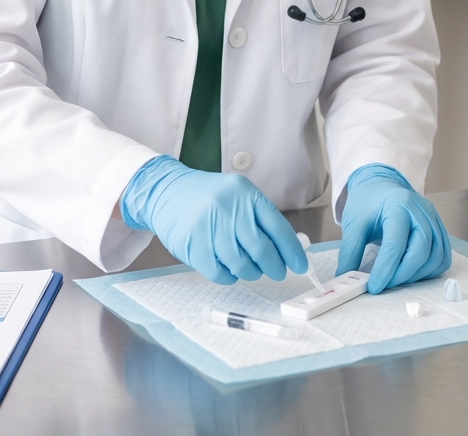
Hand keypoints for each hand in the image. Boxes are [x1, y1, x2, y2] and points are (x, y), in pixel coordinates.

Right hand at [120, 155, 308, 284]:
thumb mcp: (237, 196)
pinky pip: (219, 273)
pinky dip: (228, 277)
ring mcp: (209, 226)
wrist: (167, 191)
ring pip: (241, 264)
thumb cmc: (208, 197)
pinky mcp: (193, 244)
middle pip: (261, 249)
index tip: (301, 266)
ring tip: (250, 269)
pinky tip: (229, 270)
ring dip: (250, 272)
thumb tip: (288, 250)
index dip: (291, 250)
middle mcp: (229, 207)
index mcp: (245, 193)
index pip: (277, 226)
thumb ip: (260, 219)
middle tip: (277, 272)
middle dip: (274, 266)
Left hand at [336, 164, 450, 293]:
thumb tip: (346, 279)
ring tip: (395, 279)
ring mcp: (434, 219)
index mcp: (398, 204)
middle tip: (385, 285)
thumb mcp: (353, 222)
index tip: (374, 287)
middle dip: (402, 275)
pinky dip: (429, 271)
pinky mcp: (439, 229)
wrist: (381, 186)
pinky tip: (411, 273)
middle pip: (421, 251)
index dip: (385, 269)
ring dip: (417, 275)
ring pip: (436, 256)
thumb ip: (350, 251)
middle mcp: (421, 210)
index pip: (396, 243)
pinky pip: (443, 257)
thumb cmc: (368, 202)